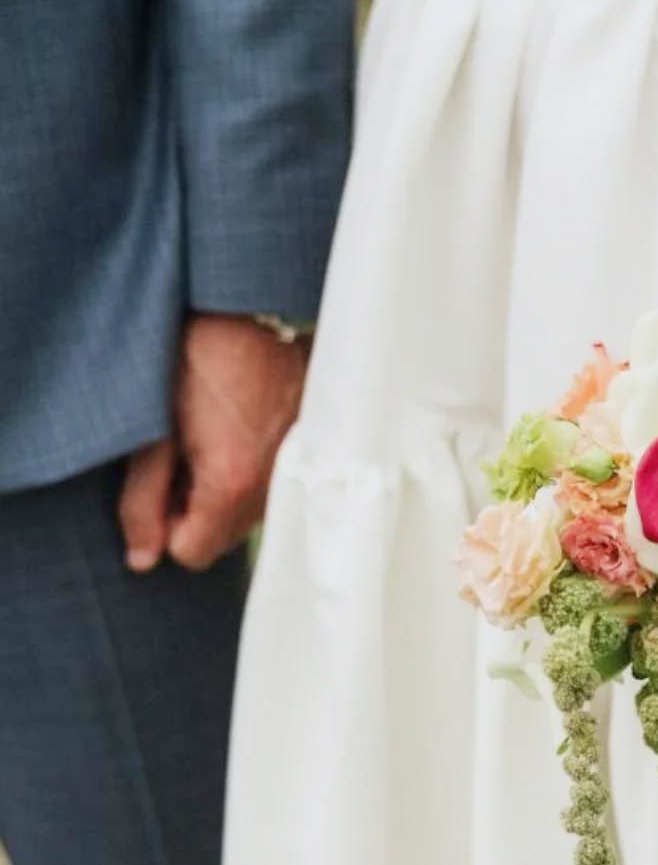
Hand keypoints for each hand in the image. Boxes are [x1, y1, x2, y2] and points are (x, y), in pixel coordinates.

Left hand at [119, 314, 307, 572]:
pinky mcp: (310, 450)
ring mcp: (296, 470)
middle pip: (222, 537)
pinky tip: (240, 427)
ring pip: (247, 513)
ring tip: (212, 433)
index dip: (165, 523)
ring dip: (224, 488)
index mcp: (229, 484)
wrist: (244, 307)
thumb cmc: (190, 360)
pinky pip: (272, 486)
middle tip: (182, 453)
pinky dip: (251, 469)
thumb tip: (140, 558)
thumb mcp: (150, 433)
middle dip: (195, 509)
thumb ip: (141, 502)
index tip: (160, 481)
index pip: (191, 553)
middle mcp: (272, 487)